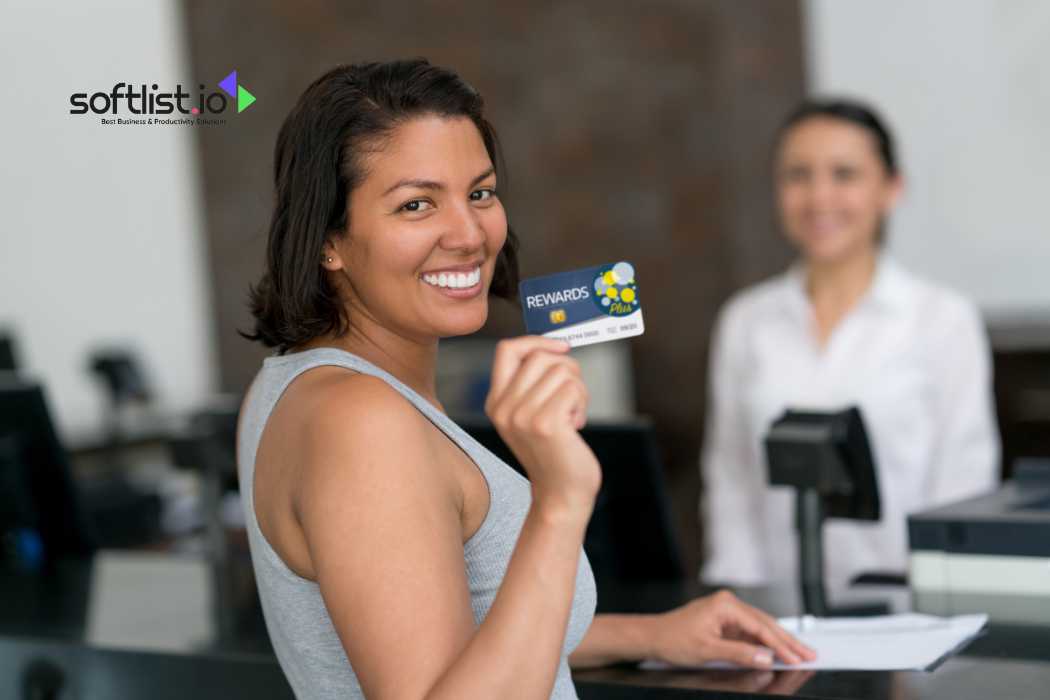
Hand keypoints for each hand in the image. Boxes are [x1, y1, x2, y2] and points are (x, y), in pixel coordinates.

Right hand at [485, 336, 600, 514]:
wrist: (561, 495)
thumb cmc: (555, 452)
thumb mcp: (531, 415)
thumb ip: (532, 384)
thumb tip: (556, 346)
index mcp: (495, 402)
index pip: (507, 349)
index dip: (537, 341)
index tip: (562, 349)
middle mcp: (503, 407)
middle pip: (540, 356)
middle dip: (567, 368)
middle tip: (573, 395)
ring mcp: (522, 416)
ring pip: (561, 370)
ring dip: (578, 389)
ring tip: (572, 415)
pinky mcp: (545, 424)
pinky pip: (573, 388)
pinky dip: (582, 402)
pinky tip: (576, 425)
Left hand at [648, 591, 815, 668]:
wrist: (653, 636)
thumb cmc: (673, 639)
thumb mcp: (707, 650)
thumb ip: (739, 653)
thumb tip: (765, 657)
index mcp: (726, 605)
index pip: (761, 627)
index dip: (781, 645)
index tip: (797, 657)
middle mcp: (729, 604)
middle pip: (766, 624)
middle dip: (788, 641)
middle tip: (809, 654)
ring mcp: (728, 613)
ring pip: (761, 628)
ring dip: (780, 642)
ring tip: (800, 653)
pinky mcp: (726, 622)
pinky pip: (751, 632)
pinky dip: (765, 643)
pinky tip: (778, 651)